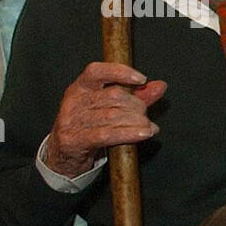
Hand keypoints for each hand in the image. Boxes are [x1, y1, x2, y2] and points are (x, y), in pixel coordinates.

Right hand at [43, 62, 167, 176]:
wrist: (64, 154)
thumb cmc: (89, 127)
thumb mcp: (110, 108)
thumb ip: (136, 96)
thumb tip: (160, 86)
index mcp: (80, 87)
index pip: (96, 71)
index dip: (120, 72)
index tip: (141, 79)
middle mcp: (73, 100)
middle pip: (113, 95)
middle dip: (137, 105)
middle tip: (146, 116)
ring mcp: (71, 120)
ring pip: (113, 116)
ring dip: (138, 122)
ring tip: (149, 127)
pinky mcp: (74, 139)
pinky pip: (107, 134)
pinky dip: (130, 133)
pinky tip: (145, 134)